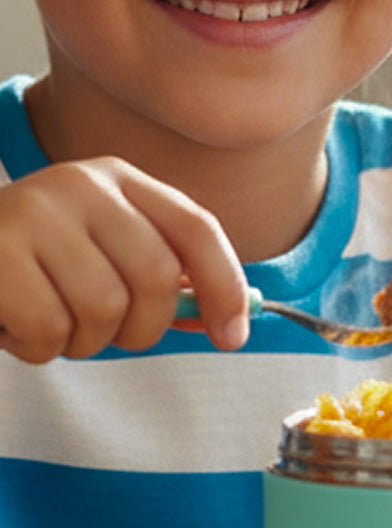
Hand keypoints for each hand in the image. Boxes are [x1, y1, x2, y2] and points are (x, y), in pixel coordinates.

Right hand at [0, 156, 248, 360]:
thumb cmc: (36, 265)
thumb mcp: (103, 252)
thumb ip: (162, 279)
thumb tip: (230, 322)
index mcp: (120, 179)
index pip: (196, 229)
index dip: (225, 286)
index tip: (233, 335)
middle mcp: (81, 184)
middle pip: (156, 278)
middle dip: (140, 329)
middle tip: (105, 334)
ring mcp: (35, 212)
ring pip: (104, 310)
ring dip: (83, 341)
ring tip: (52, 322)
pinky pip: (50, 329)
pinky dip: (39, 348)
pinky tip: (16, 324)